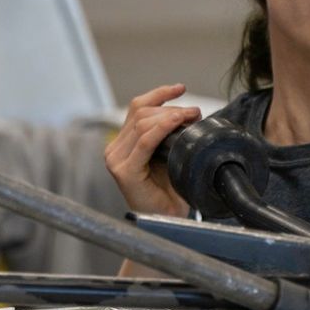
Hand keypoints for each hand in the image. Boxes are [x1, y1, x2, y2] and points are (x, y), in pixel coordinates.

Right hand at [104, 82, 201, 215]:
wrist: (168, 220)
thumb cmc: (170, 190)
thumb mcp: (167, 154)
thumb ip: (166, 134)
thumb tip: (186, 110)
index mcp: (122, 144)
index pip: (137, 108)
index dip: (158, 94)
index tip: (180, 88)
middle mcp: (114, 150)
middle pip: (140, 114)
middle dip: (170, 107)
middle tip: (194, 112)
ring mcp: (117, 160)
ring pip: (142, 124)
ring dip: (170, 116)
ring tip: (191, 116)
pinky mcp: (125, 171)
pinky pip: (144, 142)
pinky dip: (162, 128)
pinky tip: (177, 122)